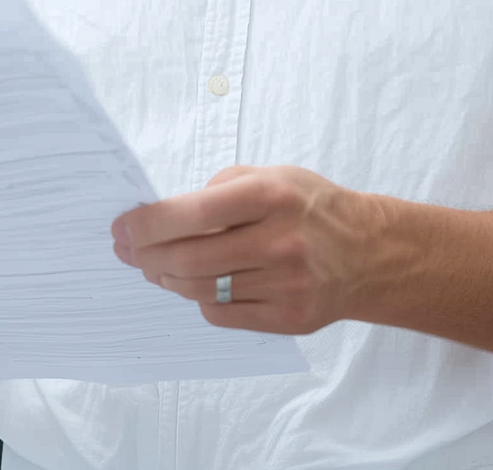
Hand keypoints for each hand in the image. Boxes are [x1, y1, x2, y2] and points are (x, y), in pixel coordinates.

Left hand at [110, 165, 390, 335]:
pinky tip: (197, 285)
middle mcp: (279, 241)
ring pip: (201, 290)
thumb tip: (163, 215)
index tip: (123, 227)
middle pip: (189, 258)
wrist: (369, 253)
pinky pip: (223, 314)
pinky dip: (201, 299)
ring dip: (167, 278)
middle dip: (146, 256)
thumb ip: (219, 189)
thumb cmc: (310, 208)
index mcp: (270, 196)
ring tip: (157, 267)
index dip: (147, 223)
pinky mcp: (288, 318)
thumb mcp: (272, 175)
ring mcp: (285, 284)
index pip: (191, 214)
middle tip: (128, 251)